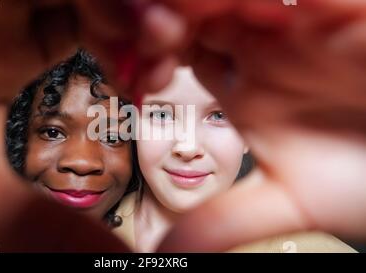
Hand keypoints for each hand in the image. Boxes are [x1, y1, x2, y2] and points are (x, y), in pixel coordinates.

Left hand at [155, 0, 365, 250]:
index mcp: (244, 90)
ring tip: (181, 23)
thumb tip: (169, 251)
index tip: (141, 74)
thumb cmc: (364, 178)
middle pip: (194, 17)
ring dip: (205, 8)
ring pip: (235, 0)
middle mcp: (265, 52)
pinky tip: (257, 13)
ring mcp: (301, 28)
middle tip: (155, 34)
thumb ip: (227, 220)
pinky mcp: (346, 13)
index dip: (151, 60)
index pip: (177, 56)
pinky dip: (273, 1)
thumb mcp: (291, 201)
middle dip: (167, 22)